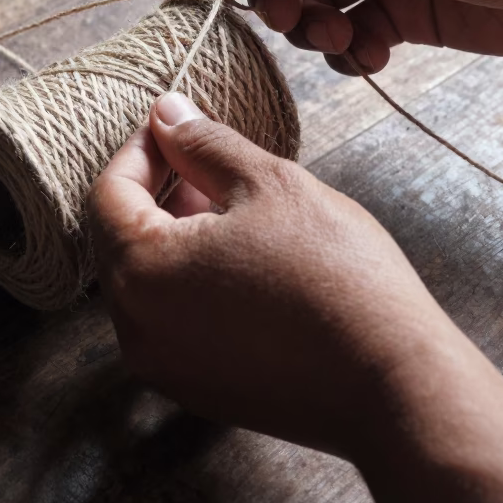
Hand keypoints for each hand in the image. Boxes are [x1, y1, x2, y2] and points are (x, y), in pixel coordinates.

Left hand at [89, 94, 502, 502]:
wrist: (394, 383)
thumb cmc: (335, 274)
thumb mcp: (268, 183)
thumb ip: (204, 143)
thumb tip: (167, 112)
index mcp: (141, 271)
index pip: (109, 193)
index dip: (139, 148)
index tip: (174, 124)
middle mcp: (136, 328)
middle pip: (119, 239)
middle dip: (154, 191)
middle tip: (203, 159)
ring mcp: (165, 366)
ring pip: (145, 281)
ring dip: (171, 235)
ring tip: (227, 204)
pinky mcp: (198, 389)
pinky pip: (172, 319)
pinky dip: (188, 280)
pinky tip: (239, 258)